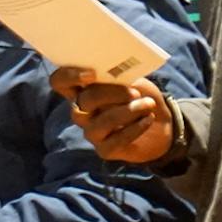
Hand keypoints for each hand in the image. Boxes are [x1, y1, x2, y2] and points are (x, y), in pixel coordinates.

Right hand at [51, 65, 176, 163]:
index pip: (59, 82)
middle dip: (112, 94)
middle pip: (83, 102)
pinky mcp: (105, 150)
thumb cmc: (141, 96)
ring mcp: (92, 132)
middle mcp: (82, 111)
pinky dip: (135, 128)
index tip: (92, 74)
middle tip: (136, 93)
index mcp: (83, 89)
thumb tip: (114, 71)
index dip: (68, 76)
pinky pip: (115, 141)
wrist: (162, 123)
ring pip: (99, 123)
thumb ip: (118, 75)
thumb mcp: (132, 79)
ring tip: (148, 105)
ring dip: (127, 111)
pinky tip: (148, 119)